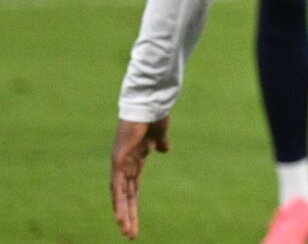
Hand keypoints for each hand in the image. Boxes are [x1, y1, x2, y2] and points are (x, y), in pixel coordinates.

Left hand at [110, 116, 169, 238]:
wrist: (150, 102)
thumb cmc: (155, 114)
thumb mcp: (159, 134)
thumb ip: (160, 143)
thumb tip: (164, 150)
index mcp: (134, 160)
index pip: (132, 189)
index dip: (132, 205)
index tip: (133, 223)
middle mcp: (124, 164)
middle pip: (125, 195)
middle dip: (128, 215)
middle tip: (130, 235)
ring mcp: (120, 161)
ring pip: (120, 194)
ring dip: (123, 213)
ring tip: (126, 231)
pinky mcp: (119, 158)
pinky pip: (118, 184)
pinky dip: (119, 201)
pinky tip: (119, 215)